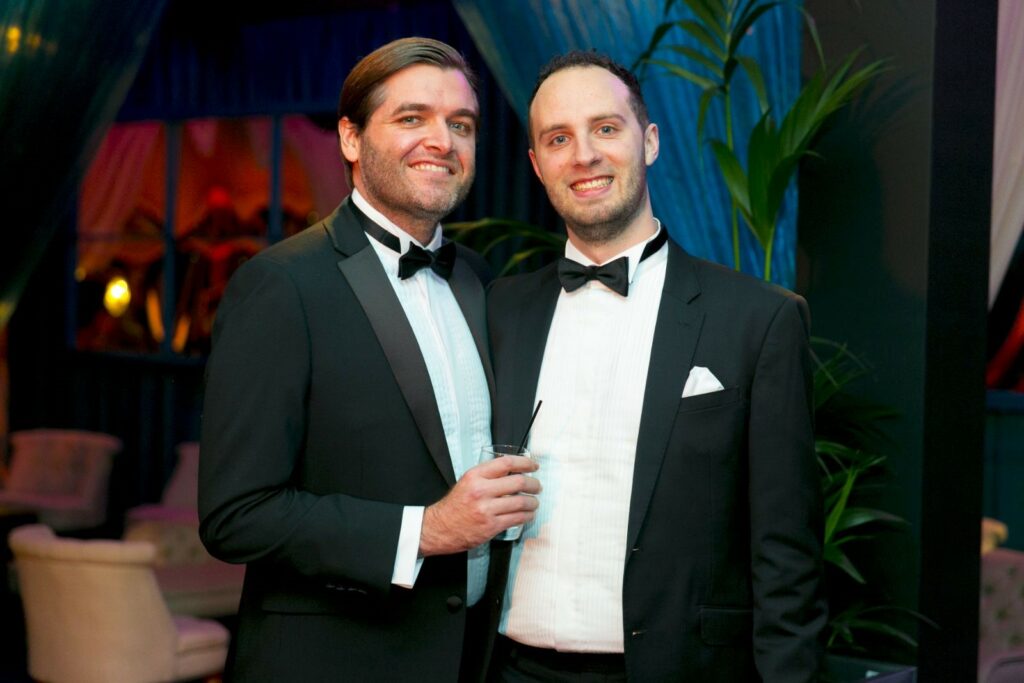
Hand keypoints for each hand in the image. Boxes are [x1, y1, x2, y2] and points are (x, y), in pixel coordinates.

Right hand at [419, 455, 540, 555]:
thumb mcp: (467, 482)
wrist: (440, 528)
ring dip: (533, 502)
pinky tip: (528, 514)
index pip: (507, 463)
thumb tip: (514, 470)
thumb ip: (488, 475)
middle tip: (537, 486)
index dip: (525, 463)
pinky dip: (528, 515)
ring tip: (534, 502)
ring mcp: (487, 510)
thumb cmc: (455, 505)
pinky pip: (517, 518)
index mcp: (475, 476)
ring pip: (521, 501)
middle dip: (534, 483)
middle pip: (518, 482)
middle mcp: (481, 491)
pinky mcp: (491, 526)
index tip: (533, 465)